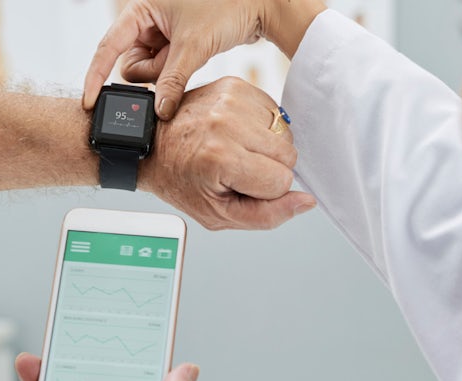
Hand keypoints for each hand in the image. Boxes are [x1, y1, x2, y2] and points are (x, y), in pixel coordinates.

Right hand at [82, 0, 324, 118]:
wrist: (260, 6)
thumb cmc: (226, 9)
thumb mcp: (193, 46)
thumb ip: (171, 81)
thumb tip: (158, 112)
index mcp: (141, 8)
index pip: (108, 46)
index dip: (96, 75)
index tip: (89, 101)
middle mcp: (148, 20)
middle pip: (131, 64)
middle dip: (152, 72)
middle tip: (176, 62)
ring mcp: (162, 34)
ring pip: (151, 71)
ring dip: (168, 74)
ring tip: (192, 56)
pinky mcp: (177, 46)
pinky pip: (167, 70)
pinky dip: (177, 74)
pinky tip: (194, 61)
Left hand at [142, 76, 315, 229]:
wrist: (153, 144)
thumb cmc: (183, 181)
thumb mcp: (219, 215)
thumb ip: (268, 215)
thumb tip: (307, 201)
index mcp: (220, 158)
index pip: (281, 181)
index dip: (264, 191)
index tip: (237, 184)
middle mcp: (226, 123)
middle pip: (288, 155)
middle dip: (268, 168)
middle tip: (236, 168)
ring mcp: (231, 100)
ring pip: (285, 134)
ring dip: (266, 147)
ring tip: (235, 149)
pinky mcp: (235, 85)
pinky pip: (274, 114)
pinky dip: (261, 127)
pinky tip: (237, 133)